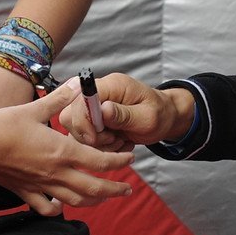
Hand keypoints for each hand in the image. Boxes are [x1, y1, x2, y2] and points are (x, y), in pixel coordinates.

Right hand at [0, 79, 134, 215]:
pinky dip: (58, 209)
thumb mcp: (35, 108)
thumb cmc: (4, 126)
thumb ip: (60, 99)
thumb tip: (79, 84)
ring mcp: (41, 186)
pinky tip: (61, 206)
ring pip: (75, 201)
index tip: (130, 159)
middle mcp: (56, 173)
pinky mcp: (26, 192)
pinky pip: (46, 208)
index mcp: (62, 151)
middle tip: (128, 190)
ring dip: (94, 201)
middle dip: (114, 189)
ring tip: (104, 198)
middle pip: (93, 188)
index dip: (118, 161)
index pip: (99, 161)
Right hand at [59, 73, 194, 150]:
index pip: (79, 99)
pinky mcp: (93, 121)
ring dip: (98, 144)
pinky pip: (85, 140)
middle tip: (113, 139)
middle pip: (71, 116)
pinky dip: (101, 148)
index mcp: (109, 86)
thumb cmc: (159, 113)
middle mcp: (97, 94)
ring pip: (76, 131)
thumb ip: (124, 114)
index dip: (82, 121)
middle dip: (89, 136)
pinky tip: (118, 144)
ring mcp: (93, 108)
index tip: (96, 138)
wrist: (165, 118)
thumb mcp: (147, 116)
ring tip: (120, 142)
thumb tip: (103, 110)